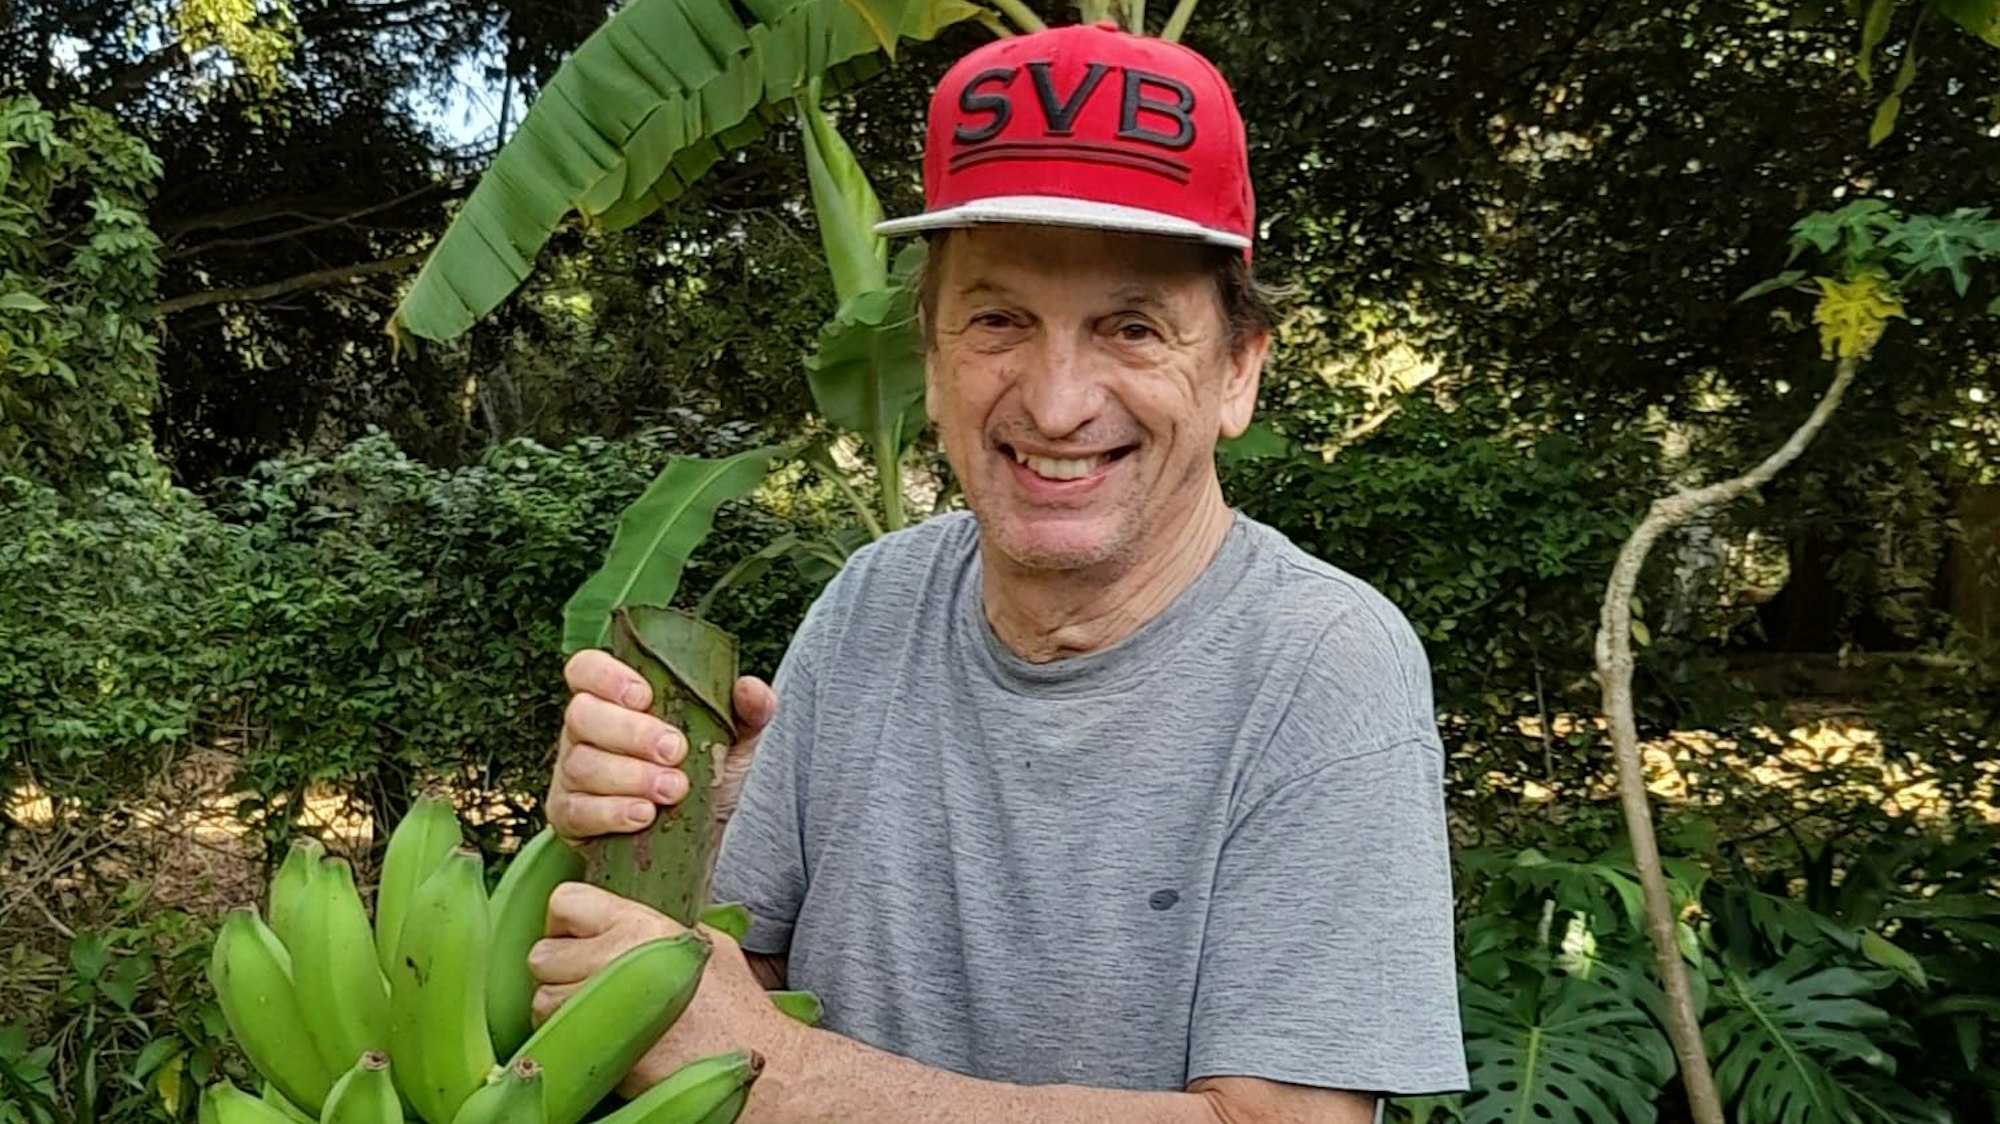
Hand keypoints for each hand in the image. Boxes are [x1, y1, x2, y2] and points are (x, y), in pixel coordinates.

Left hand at [528, 882, 797, 1098]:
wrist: (750, 1058)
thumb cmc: (733, 1003)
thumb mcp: (705, 943)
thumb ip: (657, 925)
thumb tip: (622, 916)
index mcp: (642, 926)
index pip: (565, 901)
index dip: (567, 921)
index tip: (582, 940)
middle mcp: (617, 959)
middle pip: (541, 955)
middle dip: (559, 970)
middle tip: (587, 982)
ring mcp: (605, 1008)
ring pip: (540, 1000)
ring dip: (559, 1008)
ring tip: (598, 1012)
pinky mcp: (601, 1049)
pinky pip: (555, 1038)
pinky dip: (569, 1038)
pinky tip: (604, 1036)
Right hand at [546, 648, 776, 842]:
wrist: (696, 835)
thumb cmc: (702, 771)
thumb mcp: (732, 738)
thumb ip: (748, 709)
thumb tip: (749, 688)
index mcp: (613, 697)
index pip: (586, 668)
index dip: (606, 676)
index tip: (645, 696)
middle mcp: (584, 729)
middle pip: (582, 714)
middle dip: (631, 733)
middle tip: (675, 751)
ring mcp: (571, 772)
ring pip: (581, 764)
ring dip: (630, 776)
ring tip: (673, 789)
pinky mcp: (570, 815)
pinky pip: (577, 810)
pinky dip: (612, 812)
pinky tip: (643, 814)